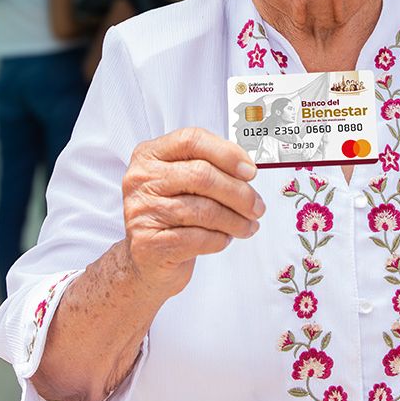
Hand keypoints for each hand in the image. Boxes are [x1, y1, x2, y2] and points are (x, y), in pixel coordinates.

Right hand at [122, 127, 263, 297]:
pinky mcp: (149, 243)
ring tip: (247, 226)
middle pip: (201, 175)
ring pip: (204, 210)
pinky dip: (220, 239)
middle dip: (239, 193)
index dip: (227, 153)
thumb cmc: (169, 215)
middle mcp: (142, 179)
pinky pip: (198, 238)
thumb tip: (246, 171)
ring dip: (235, 220)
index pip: (191, 140)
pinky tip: (224, 239)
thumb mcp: (182, 184)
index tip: (250, 171)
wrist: (143, 260)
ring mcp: (142, 211)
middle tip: (257, 206)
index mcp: (150, 155)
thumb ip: (209, 169)